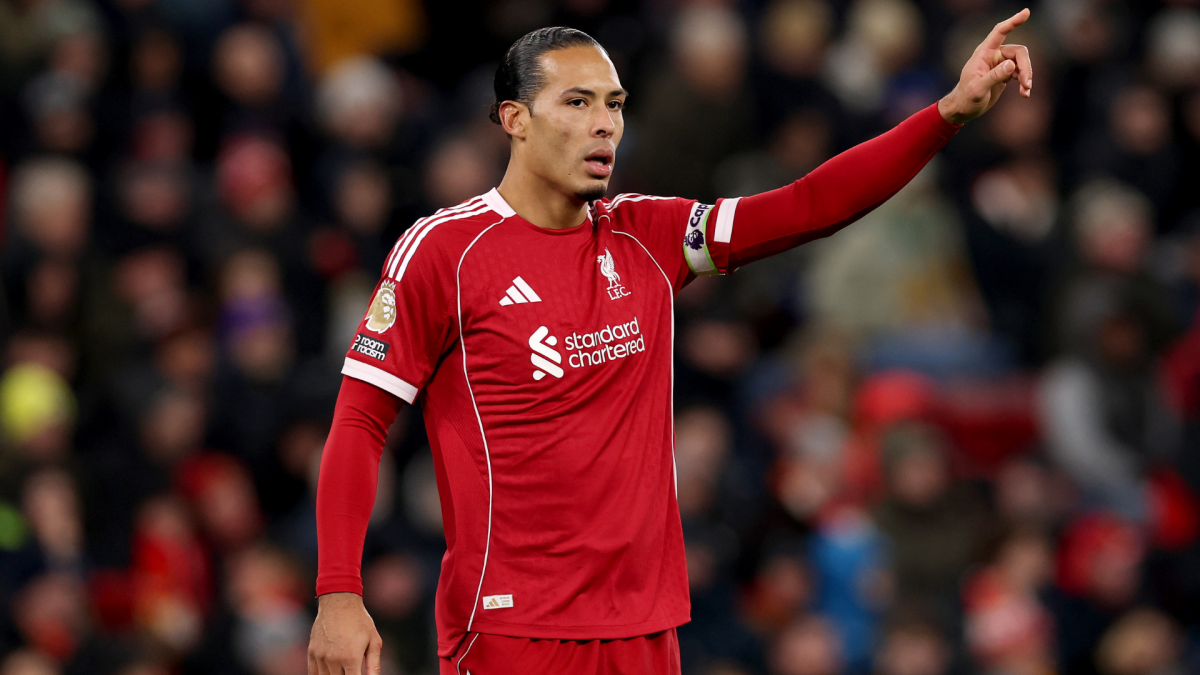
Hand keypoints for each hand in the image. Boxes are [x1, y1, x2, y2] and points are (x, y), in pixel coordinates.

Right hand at [308, 592, 382, 674]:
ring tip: (341, 669)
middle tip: (350, 670)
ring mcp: (321, 656)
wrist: (339, 602)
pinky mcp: (312, 652)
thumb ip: (374, 664)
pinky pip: (313, 673)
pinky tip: (329, 671)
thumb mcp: (373, 641)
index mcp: (351, 658)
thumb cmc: (359, 621)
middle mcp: (334, 659)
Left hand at [938, 8, 1033, 125]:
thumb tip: (1011, 65)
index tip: (1026, 12)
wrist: (964, 109)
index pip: (999, 32)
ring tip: (1026, 91)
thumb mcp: (978, 89)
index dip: (1013, 22)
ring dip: (1027, 76)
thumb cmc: (966, 98)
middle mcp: (993, 55)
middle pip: (1018, 52)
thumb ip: (994, 76)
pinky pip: (1020, 73)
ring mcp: (1000, 64)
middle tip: (1027, 83)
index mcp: (983, 53)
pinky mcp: (1004, 74)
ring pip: (1021, 63)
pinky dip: (1024, 82)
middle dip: (1025, 67)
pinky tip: (1025, 94)